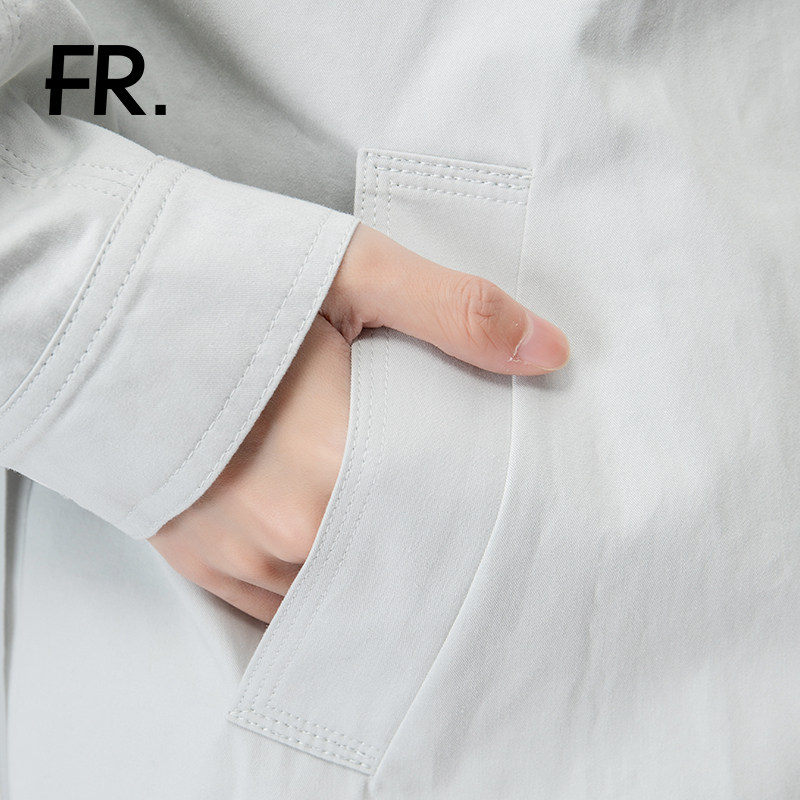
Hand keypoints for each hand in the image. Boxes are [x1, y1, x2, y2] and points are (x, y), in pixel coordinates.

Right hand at [148, 223, 568, 621]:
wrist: (97, 304)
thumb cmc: (225, 282)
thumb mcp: (352, 272)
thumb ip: (456, 313)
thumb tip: (552, 354)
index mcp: (332, 463)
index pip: (444, 517)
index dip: (480, 505)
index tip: (505, 494)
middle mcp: (286, 531)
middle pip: (397, 559)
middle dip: (431, 539)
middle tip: (458, 509)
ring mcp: (237, 555)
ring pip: (340, 588)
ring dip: (372, 562)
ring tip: (394, 523)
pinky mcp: (200, 560)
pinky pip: (283, 603)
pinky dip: (319, 578)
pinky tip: (336, 546)